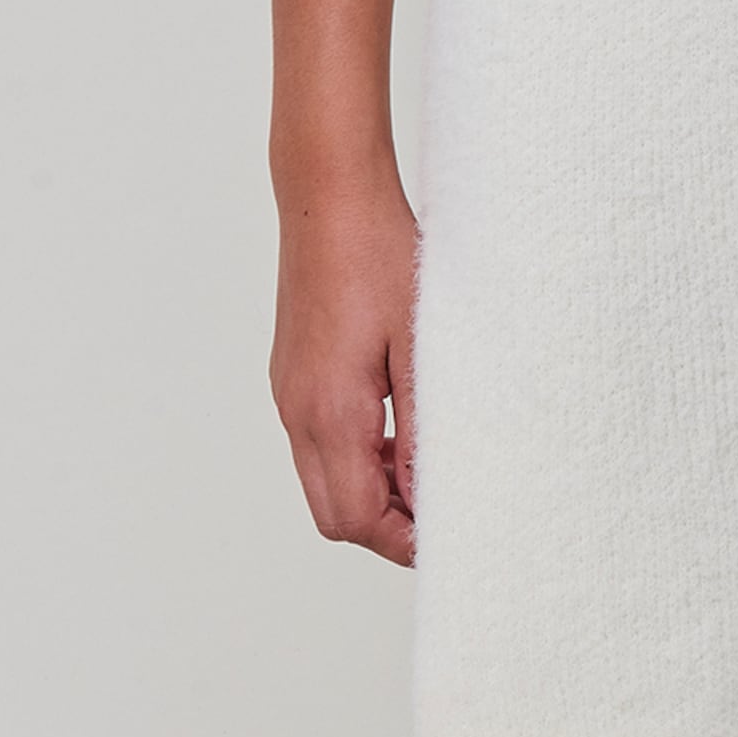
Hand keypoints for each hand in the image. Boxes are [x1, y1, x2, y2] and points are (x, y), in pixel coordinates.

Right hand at [269, 170, 420, 567]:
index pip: (356, 519)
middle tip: (439, 502)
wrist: (328, 195)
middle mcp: (297, 412)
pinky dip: (356, 454)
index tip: (449, 530)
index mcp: (329, 412)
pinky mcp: (291, 375)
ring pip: (323, 480)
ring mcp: (288, 394)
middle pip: (333, 514)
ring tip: (423, 457)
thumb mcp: (420, 344)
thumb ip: (424, 427)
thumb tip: (431, 493)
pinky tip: (395, 422)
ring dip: (372, 488)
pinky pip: (316, 443)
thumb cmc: (379, 255)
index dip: (402, 540)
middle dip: (385, 525)